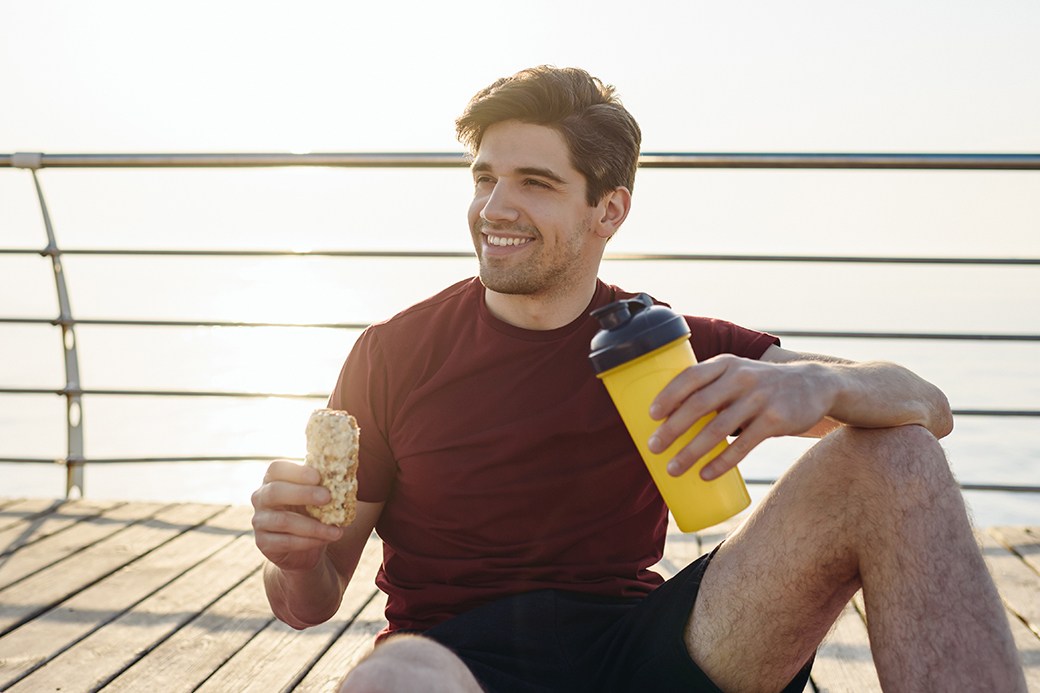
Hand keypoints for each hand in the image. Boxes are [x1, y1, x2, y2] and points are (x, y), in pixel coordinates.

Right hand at [251, 459, 343, 572]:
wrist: (304, 549)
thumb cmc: (311, 513)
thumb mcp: (317, 496)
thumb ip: (323, 484)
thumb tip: (345, 475)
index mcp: (273, 479)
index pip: (276, 469)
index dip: (296, 472)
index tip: (318, 477)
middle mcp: (261, 498)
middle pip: (275, 491)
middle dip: (303, 493)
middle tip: (328, 497)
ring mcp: (259, 521)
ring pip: (284, 520)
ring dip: (313, 526)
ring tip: (336, 530)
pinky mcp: (263, 543)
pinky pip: (286, 541)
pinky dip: (309, 541)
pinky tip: (326, 539)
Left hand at [647, 355, 832, 479]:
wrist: (814, 385)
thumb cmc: (761, 384)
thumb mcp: (738, 372)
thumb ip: (711, 386)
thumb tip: (671, 417)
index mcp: (726, 364)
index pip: (691, 376)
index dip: (668, 396)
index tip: (651, 416)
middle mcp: (741, 377)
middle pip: (699, 405)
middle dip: (672, 429)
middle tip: (653, 448)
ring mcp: (759, 398)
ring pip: (718, 429)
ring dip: (691, 451)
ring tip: (673, 468)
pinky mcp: (775, 420)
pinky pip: (743, 445)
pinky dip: (721, 462)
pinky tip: (705, 474)